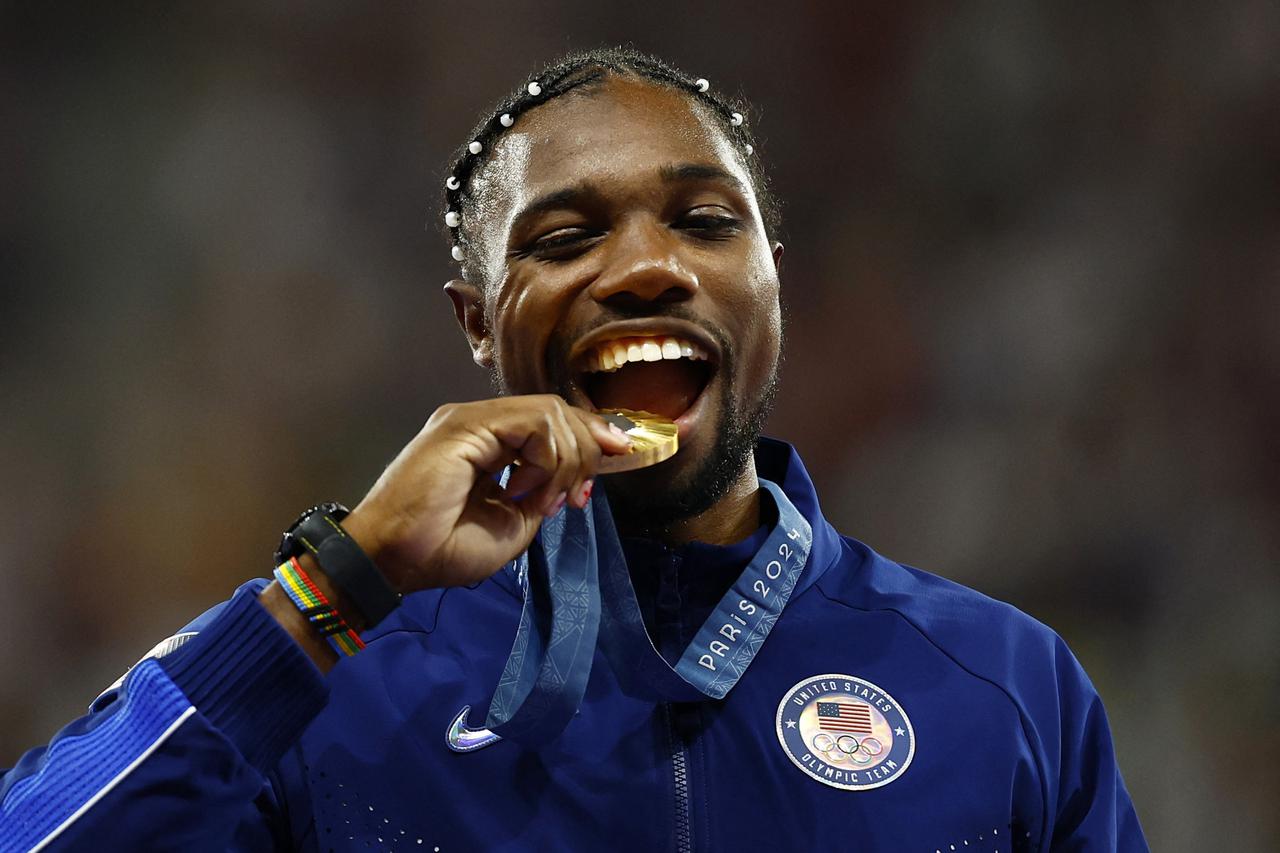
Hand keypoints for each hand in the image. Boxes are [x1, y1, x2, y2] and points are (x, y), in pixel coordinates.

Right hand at [340, 395, 631, 592]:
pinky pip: (533, 423)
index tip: (618, 461)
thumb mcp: (515, 523)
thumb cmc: (445, 548)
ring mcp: (473, 418)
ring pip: (551, 413)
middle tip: (575, 498)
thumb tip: (572, 481)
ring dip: (563, 462)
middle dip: (586, 451)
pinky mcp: (467, 423)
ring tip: (542, 502)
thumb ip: (543, 494)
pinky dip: (545, 459)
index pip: (553, 421)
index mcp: (492, 442)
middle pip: (558, 411)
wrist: (396, 558)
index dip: (591, 437)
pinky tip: (524, 490)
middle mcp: (483, 422)